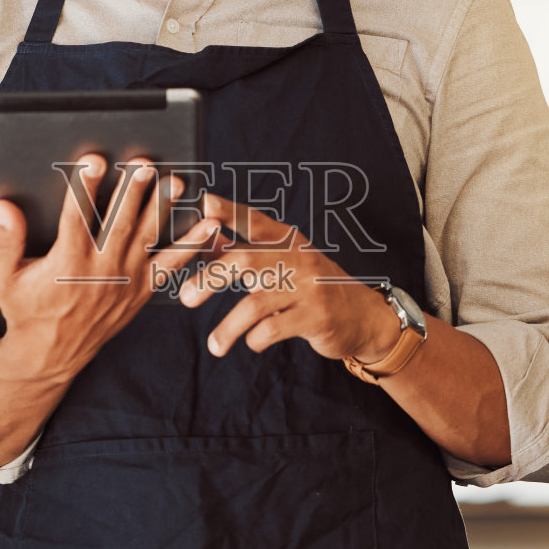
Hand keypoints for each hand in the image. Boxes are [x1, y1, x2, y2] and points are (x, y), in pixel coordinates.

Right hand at [0, 153, 220, 384]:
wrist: (50, 354)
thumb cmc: (25, 310)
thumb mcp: (3, 278)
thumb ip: (5, 241)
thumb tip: (3, 207)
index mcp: (65, 265)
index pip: (76, 219)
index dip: (85, 188)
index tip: (95, 161)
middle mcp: (98, 271)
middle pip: (118, 224)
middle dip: (133, 192)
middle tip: (145, 164)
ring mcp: (124, 281)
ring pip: (146, 239)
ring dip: (162, 210)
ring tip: (176, 183)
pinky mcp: (140, 291)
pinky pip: (170, 266)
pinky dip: (191, 246)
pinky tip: (209, 226)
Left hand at [179, 194, 400, 364]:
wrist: (362, 316)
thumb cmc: (312, 286)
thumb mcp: (284, 262)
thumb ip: (246, 251)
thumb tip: (204, 241)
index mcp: (287, 240)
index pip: (255, 221)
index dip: (228, 211)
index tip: (203, 203)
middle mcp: (297, 258)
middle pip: (246, 260)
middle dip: (211, 278)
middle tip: (186, 298)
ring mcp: (308, 288)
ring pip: (256, 303)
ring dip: (228, 327)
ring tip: (215, 345)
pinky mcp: (316, 317)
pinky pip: (275, 328)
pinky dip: (256, 339)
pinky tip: (251, 343)